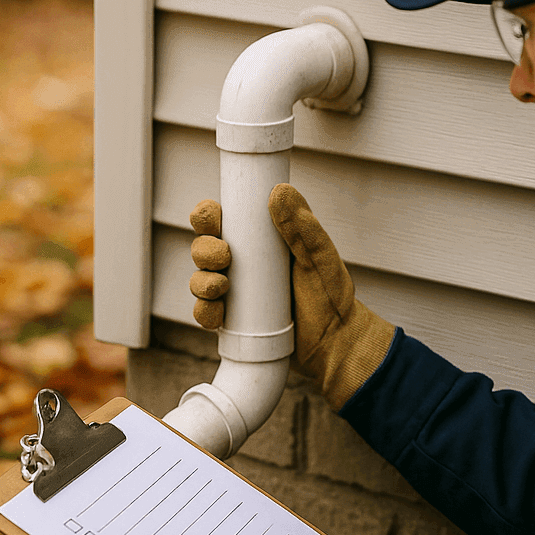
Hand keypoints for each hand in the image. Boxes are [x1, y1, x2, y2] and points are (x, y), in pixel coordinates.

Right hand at [186, 184, 394, 408]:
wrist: (335, 342)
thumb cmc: (330, 294)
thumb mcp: (319, 257)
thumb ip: (303, 226)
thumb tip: (279, 191)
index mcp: (257, 241)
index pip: (222, 220)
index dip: (207, 216)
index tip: (213, 218)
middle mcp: (240, 265)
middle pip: (202, 249)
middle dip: (203, 249)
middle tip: (224, 256)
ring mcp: (233, 295)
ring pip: (199, 281)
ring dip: (200, 282)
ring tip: (221, 286)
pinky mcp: (231, 324)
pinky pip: (205, 316)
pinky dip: (204, 314)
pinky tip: (217, 314)